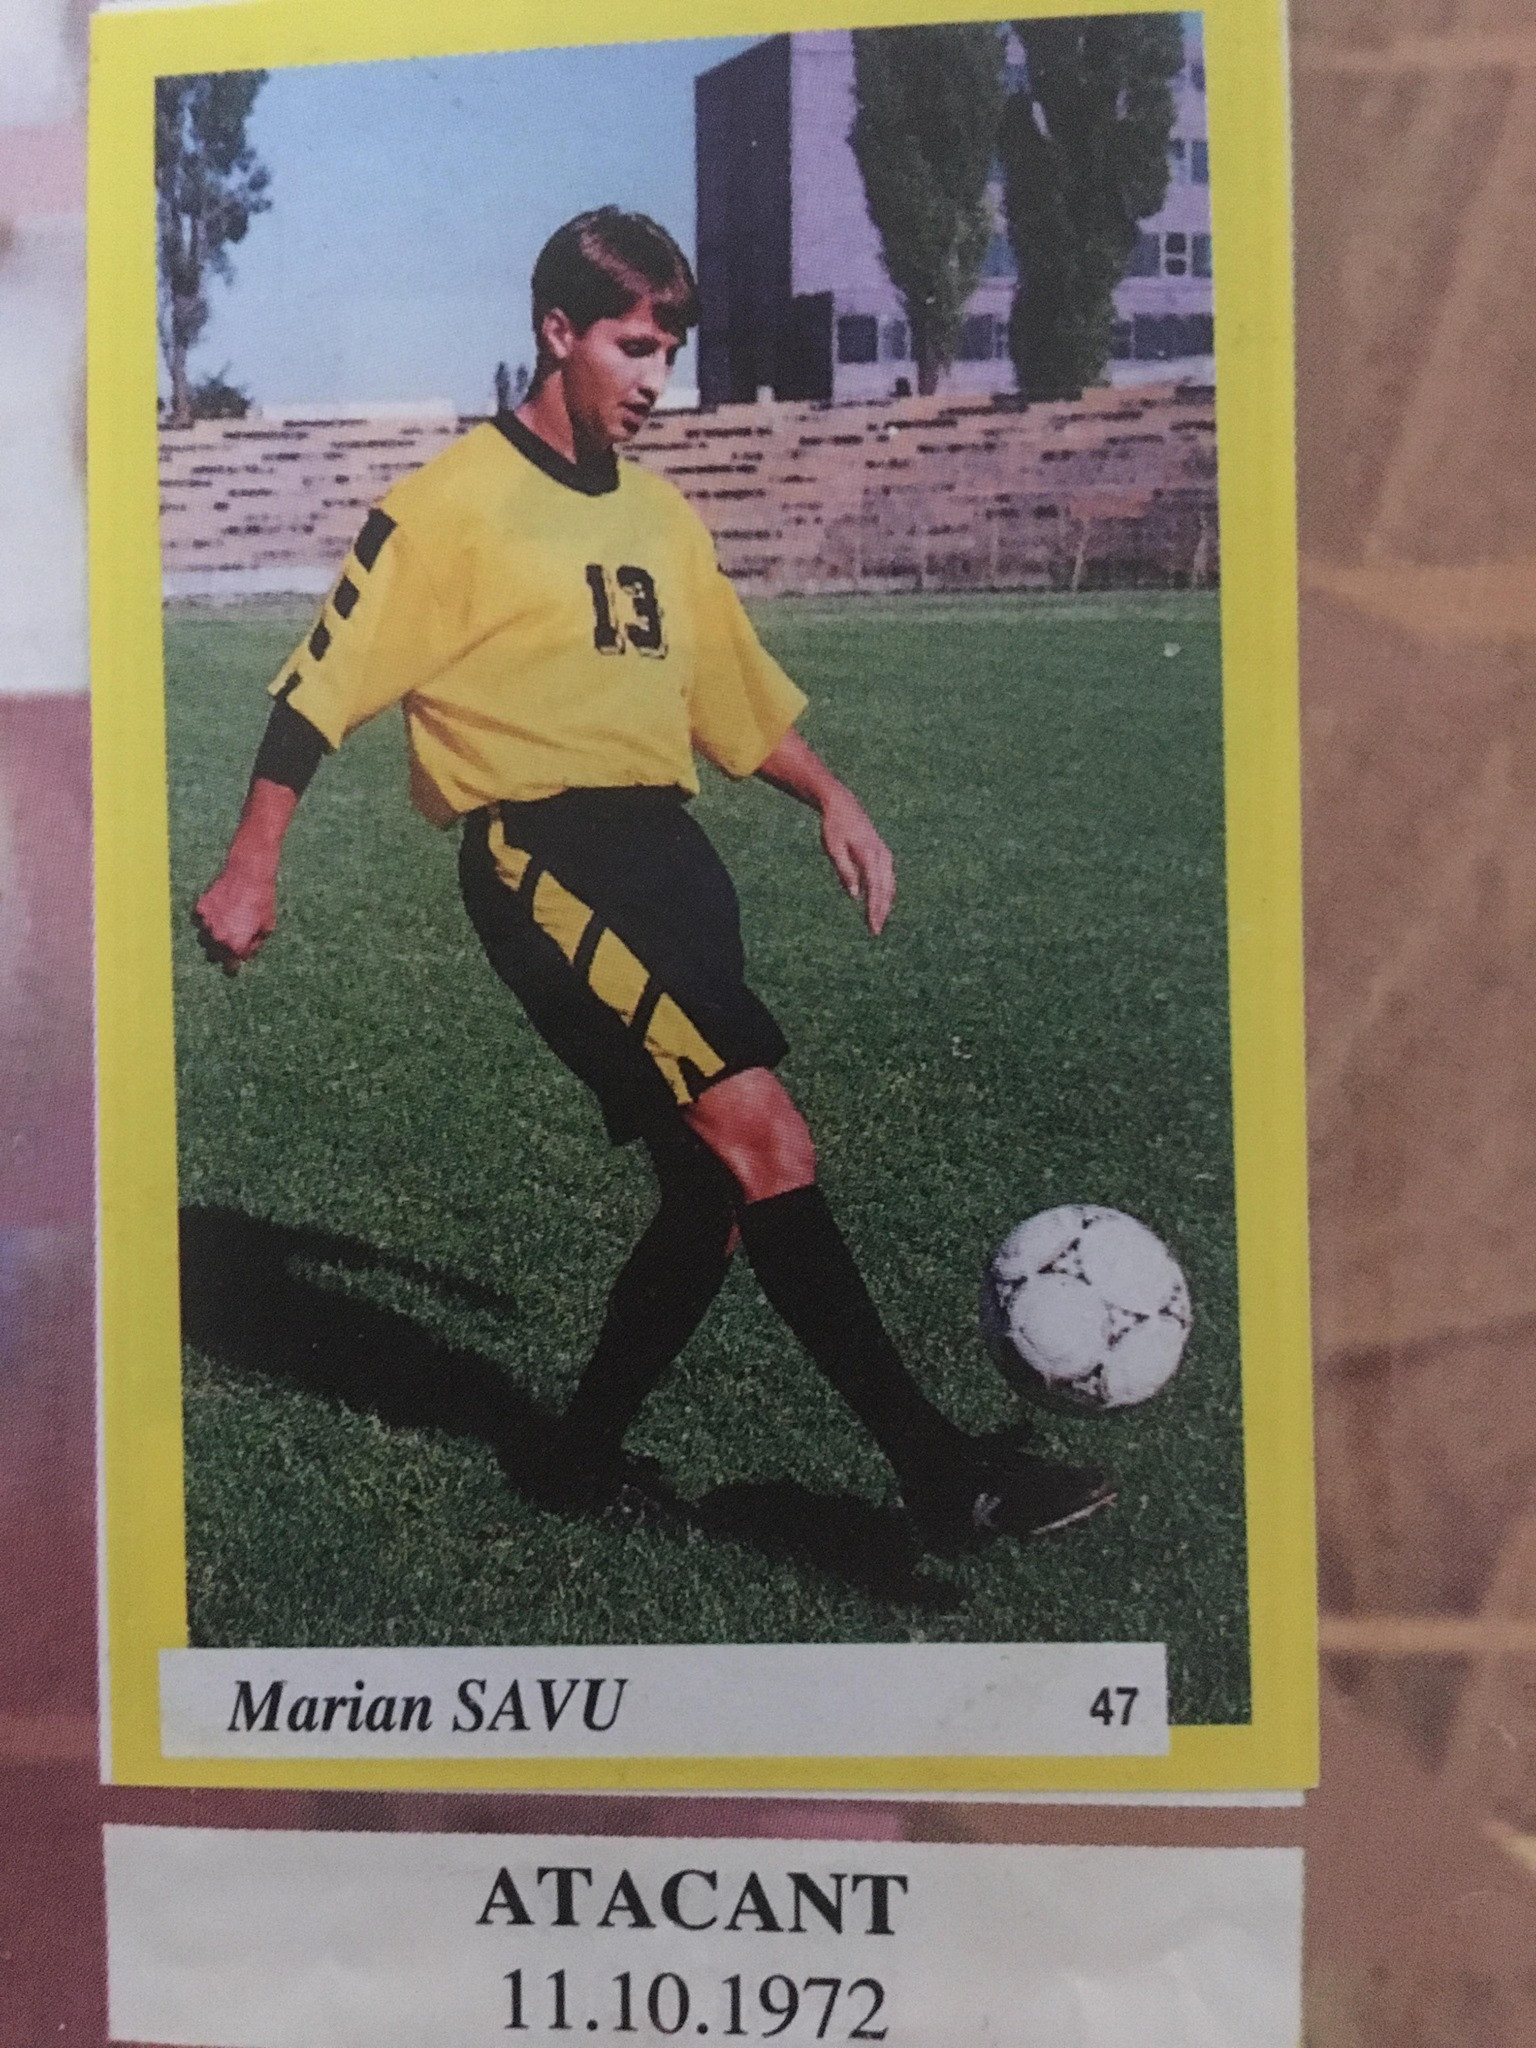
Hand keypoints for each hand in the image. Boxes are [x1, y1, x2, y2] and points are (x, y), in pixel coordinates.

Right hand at [192, 862, 277, 973]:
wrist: (248, 875)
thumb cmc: (262, 901)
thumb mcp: (267, 927)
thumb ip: (254, 945)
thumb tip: (246, 954)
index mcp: (236, 946)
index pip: (229, 968)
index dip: (233, 967)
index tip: (235, 965)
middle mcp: (218, 938)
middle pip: (213, 956)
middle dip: (222, 953)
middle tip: (230, 943)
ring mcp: (207, 923)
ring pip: (204, 940)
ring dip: (212, 937)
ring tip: (223, 926)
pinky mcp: (200, 909)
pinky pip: (200, 921)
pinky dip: (206, 920)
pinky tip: (216, 912)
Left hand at [821, 791, 895, 934]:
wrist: (843, 805)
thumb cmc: (834, 828)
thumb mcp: (833, 849)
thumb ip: (845, 871)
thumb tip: (855, 895)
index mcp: (869, 855)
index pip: (875, 888)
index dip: (874, 909)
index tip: (872, 926)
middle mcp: (881, 855)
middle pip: (886, 889)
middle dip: (881, 911)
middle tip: (875, 931)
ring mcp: (884, 854)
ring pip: (890, 884)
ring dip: (885, 904)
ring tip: (877, 921)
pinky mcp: (883, 854)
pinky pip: (888, 877)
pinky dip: (885, 892)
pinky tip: (879, 903)